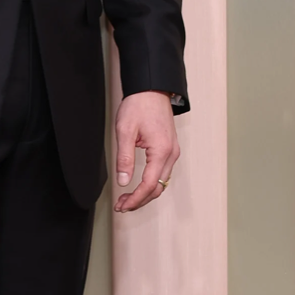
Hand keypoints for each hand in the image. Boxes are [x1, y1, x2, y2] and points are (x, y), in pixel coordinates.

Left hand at [114, 92, 179, 212]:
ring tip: (127, 198)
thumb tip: (123, 181)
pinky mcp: (169, 148)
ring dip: (145, 193)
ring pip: (161, 182)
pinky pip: (162, 173)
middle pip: (158, 188)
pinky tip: (138, 185)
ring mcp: (172, 151)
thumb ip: (124, 158)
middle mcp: (171, 154)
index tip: (123, 205)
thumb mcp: (125, 131)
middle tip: (122, 205)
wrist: (151, 88)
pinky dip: (151, 183)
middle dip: (140, 200)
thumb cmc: (139, 105)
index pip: (149, 185)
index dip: (135, 199)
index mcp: (161, 151)